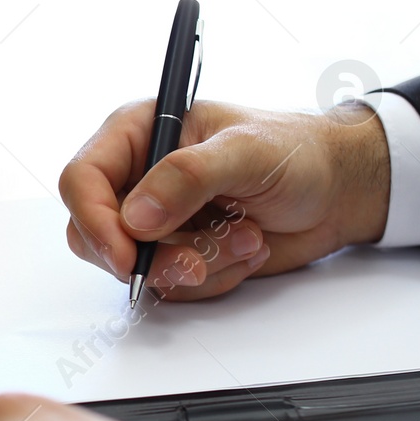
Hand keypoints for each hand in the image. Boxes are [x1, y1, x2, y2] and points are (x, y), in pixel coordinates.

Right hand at [58, 99, 390, 300]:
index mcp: (139, 134)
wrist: (337, 191)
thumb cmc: (296, 152)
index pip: (82, 181)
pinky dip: (214, 278)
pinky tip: (246, 247)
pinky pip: (170, 286)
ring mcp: (156, 221)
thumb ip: (187, 176)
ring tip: (246, 237)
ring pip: (136, 267)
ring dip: (197, 264)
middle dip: (150, 257)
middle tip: (197, 261)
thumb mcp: (246, 150)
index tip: (127, 255)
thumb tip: (135, 217)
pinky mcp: (177, 253)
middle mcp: (137, 178)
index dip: (94, 221)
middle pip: (95, 234)